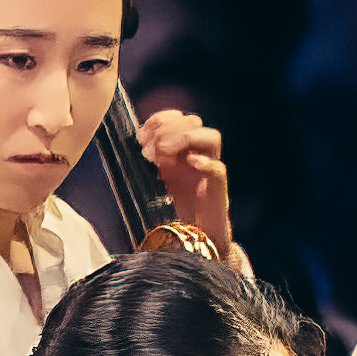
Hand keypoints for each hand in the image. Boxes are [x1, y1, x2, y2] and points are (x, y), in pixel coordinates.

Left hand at [138, 103, 234, 245]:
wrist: (195, 236)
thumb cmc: (177, 207)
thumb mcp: (158, 177)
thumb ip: (152, 158)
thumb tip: (138, 139)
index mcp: (184, 149)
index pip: (179, 119)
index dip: (162, 119)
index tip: (142, 133)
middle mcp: (199, 154)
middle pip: (194, 122)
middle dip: (168, 128)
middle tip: (149, 146)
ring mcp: (210, 169)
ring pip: (211, 137)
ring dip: (185, 137)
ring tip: (164, 150)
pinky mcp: (218, 189)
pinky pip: (217, 168)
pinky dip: (204, 162)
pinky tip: (188, 162)